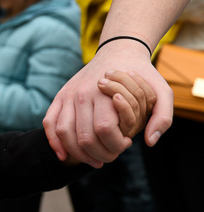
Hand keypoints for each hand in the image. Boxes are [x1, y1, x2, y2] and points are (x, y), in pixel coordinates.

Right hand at [43, 40, 172, 166]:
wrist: (118, 52)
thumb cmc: (141, 76)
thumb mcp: (162, 92)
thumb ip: (163, 118)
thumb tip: (149, 141)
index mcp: (105, 93)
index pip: (104, 130)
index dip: (116, 145)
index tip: (127, 143)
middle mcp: (82, 94)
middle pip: (85, 136)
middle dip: (101, 154)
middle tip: (113, 154)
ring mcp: (68, 95)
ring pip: (64, 133)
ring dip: (79, 154)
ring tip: (94, 159)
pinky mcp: (60, 97)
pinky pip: (49, 122)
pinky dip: (54, 141)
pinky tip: (63, 155)